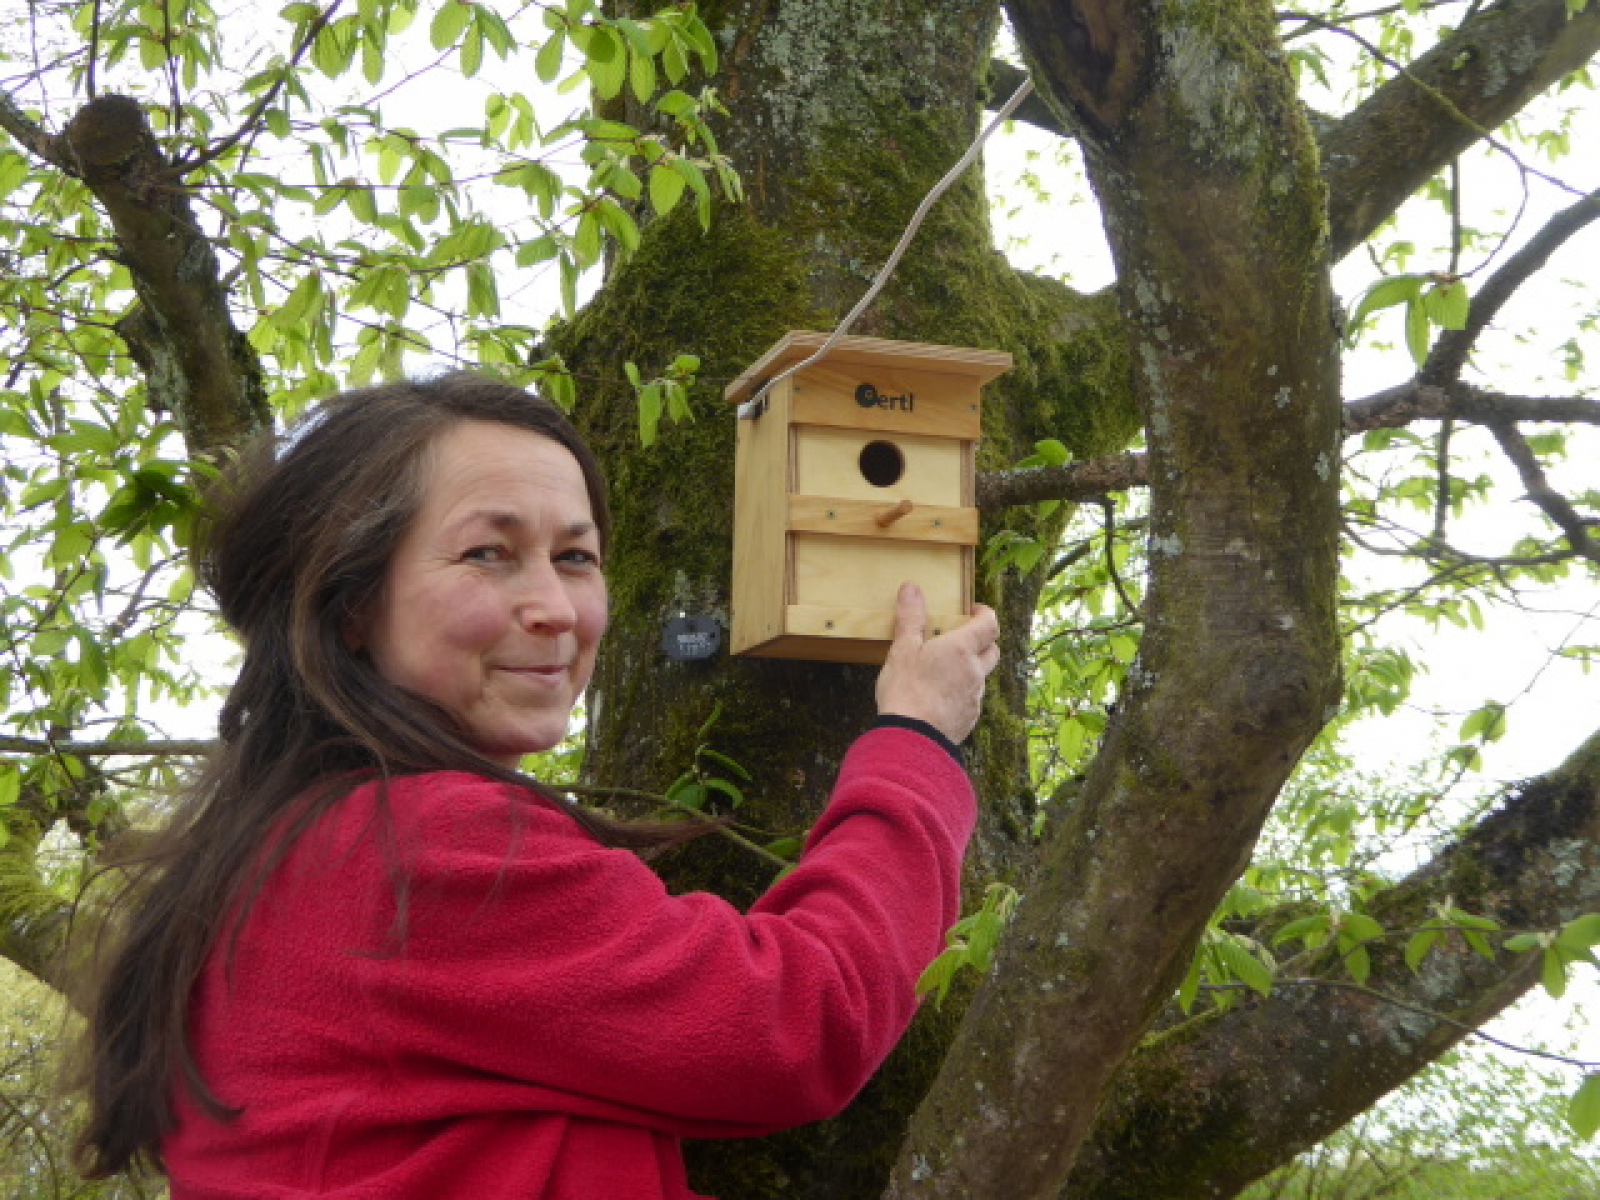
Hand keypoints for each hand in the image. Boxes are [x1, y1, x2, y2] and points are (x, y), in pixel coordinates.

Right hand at [875, 583, 1000, 744]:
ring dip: (969, 669)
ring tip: (944, 671)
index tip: (974, 610)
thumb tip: (912, 589)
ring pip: (980, 677)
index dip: (985, 614)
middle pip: (993, 651)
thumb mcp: (902, 649)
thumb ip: (910, 618)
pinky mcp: (969, 719)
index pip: (990, 624)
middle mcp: (975, 672)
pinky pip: (971, 700)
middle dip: (982, 642)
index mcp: (962, 649)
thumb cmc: (906, 690)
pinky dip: (961, 693)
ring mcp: (974, 698)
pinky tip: (940, 698)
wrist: (911, 739)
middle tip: (961, 639)